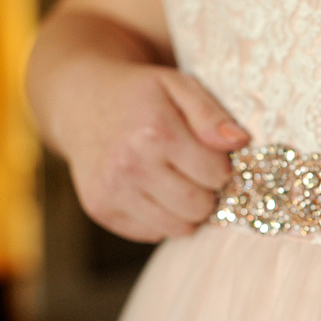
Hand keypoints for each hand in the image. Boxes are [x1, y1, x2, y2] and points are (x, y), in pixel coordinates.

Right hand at [61, 61, 249, 241]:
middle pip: (199, 206)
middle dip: (207, 193)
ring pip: (178, 228)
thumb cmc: (141, 95)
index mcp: (155, 131)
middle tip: (196, 174)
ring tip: (178, 183)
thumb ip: (211, 114)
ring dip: (187, 211)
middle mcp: (130, 164)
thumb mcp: (179, 86)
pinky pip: (152, 234)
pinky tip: (153, 191)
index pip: (216, 174)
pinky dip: (162, 219)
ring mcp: (111, 190)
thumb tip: (239, 142)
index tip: (211, 156)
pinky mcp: (100, 208)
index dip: (221, 167)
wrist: (81, 100)